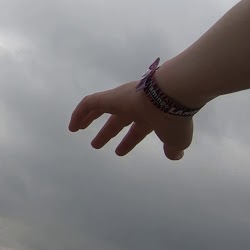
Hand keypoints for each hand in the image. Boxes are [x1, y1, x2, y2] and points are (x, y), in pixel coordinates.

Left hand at [69, 81, 194, 158]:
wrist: (173, 93)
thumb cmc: (175, 118)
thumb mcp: (177, 139)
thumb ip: (173, 148)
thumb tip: (174, 155)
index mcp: (151, 117)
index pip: (137, 130)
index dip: (128, 142)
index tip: (119, 152)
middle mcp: (136, 106)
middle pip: (117, 120)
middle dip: (107, 132)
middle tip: (95, 144)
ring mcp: (123, 99)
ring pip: (100, 107)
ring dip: (88, 119)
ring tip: (76, 130)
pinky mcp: (111, 96)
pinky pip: (90, 103)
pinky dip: (79, 113)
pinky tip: (72, 126)